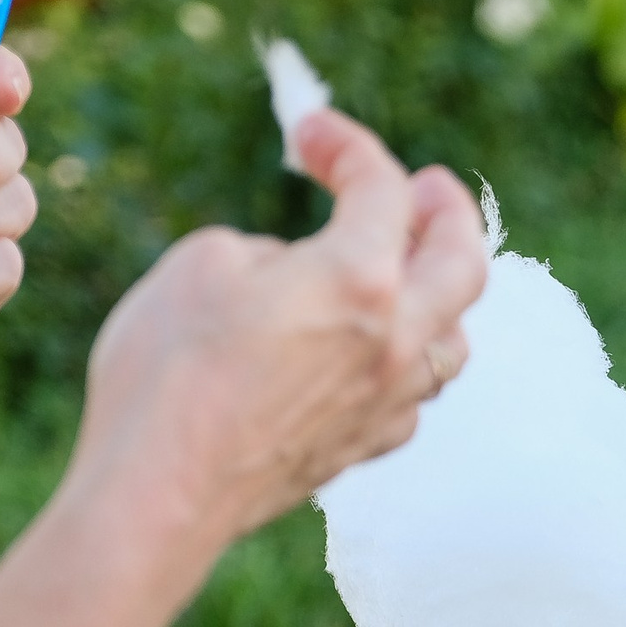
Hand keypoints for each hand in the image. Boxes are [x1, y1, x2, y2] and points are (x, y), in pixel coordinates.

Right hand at [60, 108, 484, 555]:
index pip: (383, 189)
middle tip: (428, 188)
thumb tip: (296, 270)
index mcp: (361, 280)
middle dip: (449, 213)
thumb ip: (272, 251)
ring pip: (452, 338)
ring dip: (439, 294)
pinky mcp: (368, 447)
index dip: (348, 146)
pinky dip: (407, 357)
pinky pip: (414, 392)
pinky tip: (375, 350)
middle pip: (464, 264)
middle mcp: (397, 342)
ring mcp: (391, 403)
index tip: (311, 134)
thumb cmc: (169, 372)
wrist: (162, 492)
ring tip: (408, 270)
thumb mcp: (203, 265)